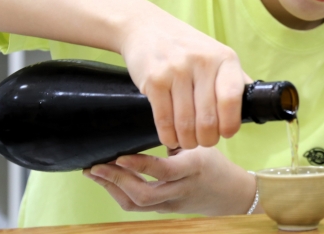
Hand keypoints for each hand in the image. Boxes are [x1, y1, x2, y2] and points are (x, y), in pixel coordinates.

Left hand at [82, 147, 259, 215]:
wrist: (230, 194)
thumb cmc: (213, 161)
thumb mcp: (200, 144)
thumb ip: (177, 136)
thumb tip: (147, 114)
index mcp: (193, 167)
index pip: (164, 171)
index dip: (140, 166)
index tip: (120, 156)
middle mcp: (181, 188)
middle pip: (144, 194)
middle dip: (116, 180)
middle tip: (96, 165)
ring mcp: (171, 203)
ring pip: (136, 204)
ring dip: (111, 188)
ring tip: (93, 172)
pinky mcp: (164, 209)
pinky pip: (137, 207)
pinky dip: (118, 193)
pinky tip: (106, 181)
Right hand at [119, 12, 251, 148]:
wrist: (146, 27)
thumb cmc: (186, 47)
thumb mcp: (216, 54)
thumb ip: (233, 79)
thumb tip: (254, 107)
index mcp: (224, 58)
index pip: (232, 98)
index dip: (230, 123)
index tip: (227, 133)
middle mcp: (202, 62)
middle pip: (208, 118)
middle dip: (207, 138)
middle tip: (204, 141)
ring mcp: (176, 70)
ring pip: (186, 123)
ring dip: (188, 140)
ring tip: (188, 141)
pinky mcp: (154, 80)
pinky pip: (164, 120)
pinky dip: (168, 136)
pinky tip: (171, 138)